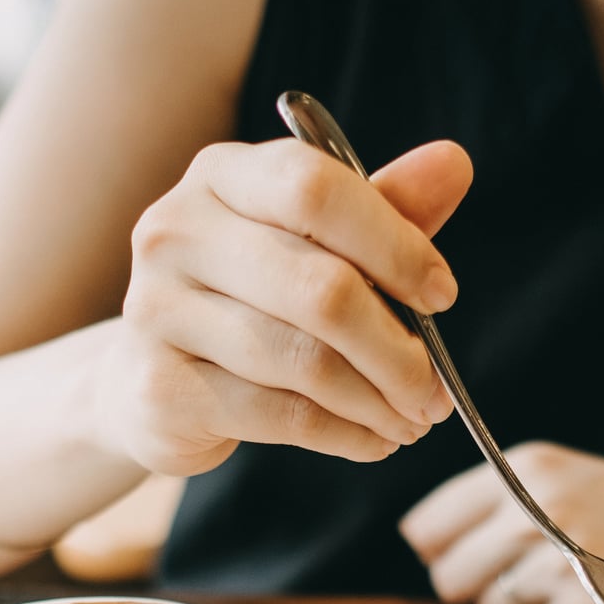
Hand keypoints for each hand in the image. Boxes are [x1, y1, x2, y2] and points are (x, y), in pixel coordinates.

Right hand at [93, 138, 471, 476]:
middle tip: (436, 390)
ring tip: (412, 420)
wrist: (148, 381)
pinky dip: (346, 435)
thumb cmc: (250, 300)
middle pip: (320, 288)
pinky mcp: (160, 388)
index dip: (394, 244)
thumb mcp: (316, 244)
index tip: (442, 295)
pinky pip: (281, 416)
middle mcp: (176, 231)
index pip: (315, 188)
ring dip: (377, 401)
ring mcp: (157, 310)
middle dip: (397, 350)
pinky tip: (374, 440)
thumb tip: (454, 162)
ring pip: (305, 361)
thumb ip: (383, 208)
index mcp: (220, 175)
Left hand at [400, 443, 603, 603]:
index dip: (442, 550)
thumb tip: (428, 548)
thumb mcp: (569, 479)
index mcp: (524, 469)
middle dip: (477, 587)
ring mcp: (556, 565)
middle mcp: (532, 511)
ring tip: (578, 583)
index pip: (426, 527)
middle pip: (447, 577)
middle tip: (529, 577)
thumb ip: (500, 502)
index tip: (469, 555)